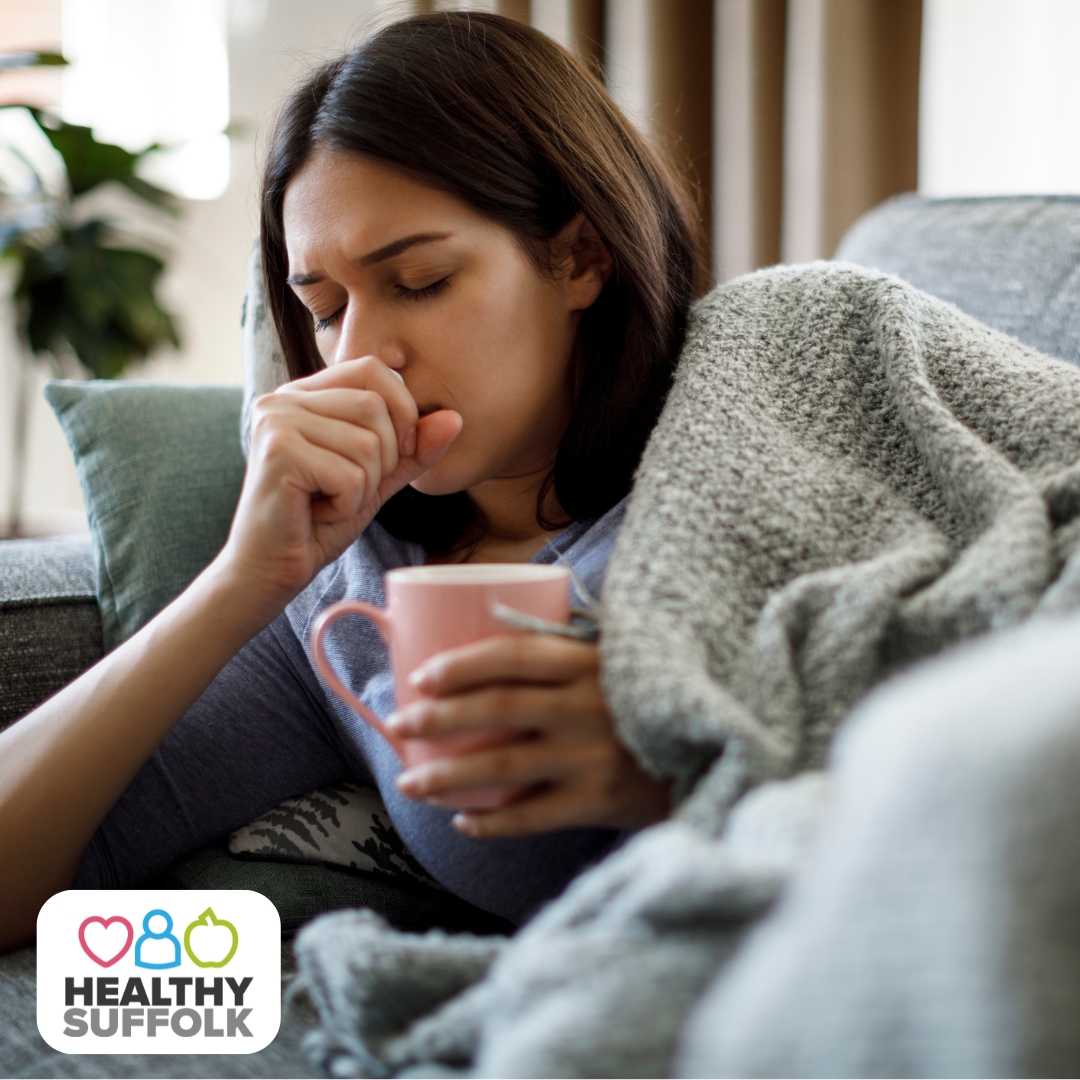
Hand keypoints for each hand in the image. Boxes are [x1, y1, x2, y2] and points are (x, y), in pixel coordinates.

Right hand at [222, 356, 460, 605]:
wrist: (268, 570)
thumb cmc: (318, 522)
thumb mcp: (377, 479)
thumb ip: (414, 449)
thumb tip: (455, 419)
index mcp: (305, 394)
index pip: (374, 370)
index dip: (401, 411)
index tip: (393, 455)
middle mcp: (284, 398)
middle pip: (375, 406)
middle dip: (382, 460)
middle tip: (346, 489)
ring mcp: (276, 421)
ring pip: (366, 444)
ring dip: (363, 488)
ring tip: (328, 502)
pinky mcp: (277, 453)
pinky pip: (350, 475)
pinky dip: (346, 505)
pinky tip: (316, 514)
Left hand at [387, 635, 670, 836]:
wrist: (713, 750)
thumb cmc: (649, 699)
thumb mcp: (616, 660)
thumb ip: (566, 650)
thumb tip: (493, 630)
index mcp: (589, 662)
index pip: (513, 655)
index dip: (462, 665)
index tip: (421, 676)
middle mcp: (588, 706)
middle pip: (497, 709)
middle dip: (439, 718)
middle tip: (399, 726)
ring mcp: (594, 756)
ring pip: (505, 767)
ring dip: (449, 776)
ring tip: (411, 783)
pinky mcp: (601, 802)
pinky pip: (533, 816)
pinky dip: (493, 822)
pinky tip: (463, 822)